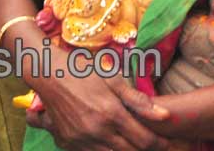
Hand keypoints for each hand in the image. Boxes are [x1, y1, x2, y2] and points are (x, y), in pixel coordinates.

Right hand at [30, 52, 170, 150]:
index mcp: (110, 113)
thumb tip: (165, 116)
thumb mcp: (111, 78)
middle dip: (144, 149)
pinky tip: (107, 141)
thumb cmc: (81, 70)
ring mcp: (80, 138)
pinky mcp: (67, 141)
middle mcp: (96, 130)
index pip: (145, 141)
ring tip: (129, 142)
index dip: (160, 144)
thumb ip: (137, 100)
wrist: (46, 72)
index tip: (167, 143)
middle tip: (149, 142)